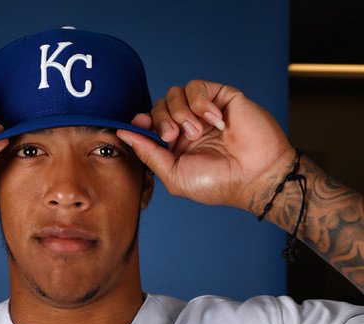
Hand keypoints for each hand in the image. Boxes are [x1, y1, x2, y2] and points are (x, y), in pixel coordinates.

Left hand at [117, 80, 294, 210]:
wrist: (255, 176)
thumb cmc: (217, 183)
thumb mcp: (173, 175)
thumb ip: (148, 153)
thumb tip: (122, 133)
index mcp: (174, 145)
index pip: (148, 123)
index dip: (140, 121)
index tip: (139, 126)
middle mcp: (187, 126)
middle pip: (158, 106)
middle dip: (160, 119)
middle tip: (172, 136)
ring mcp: (203, 111)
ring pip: (174, 93)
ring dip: (180, 113)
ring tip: (197, 132)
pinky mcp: (221, 97)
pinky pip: (196, 86)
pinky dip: (200, 103)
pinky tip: (214, 121)